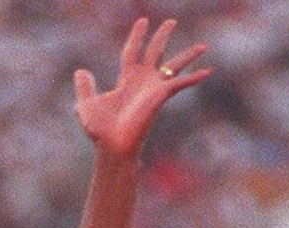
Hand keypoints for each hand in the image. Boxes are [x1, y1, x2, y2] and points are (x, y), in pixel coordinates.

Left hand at [74, 18, 211, 157]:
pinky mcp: (160, 96)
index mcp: (126, 79)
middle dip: (163, 36)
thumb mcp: (86, 105)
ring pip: (173, 65)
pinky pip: (180, 83)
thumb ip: (85, 87)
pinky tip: (208, 71)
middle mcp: (142, 81)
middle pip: (155, 52)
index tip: (143, 21)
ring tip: (203, 46)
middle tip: (171, 21)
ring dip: (188, 56)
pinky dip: (193, 78)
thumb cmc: (100, 130)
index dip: (137, 36)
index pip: (132, 51)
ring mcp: (153, 88)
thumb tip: (81, 71)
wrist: (112, 145)